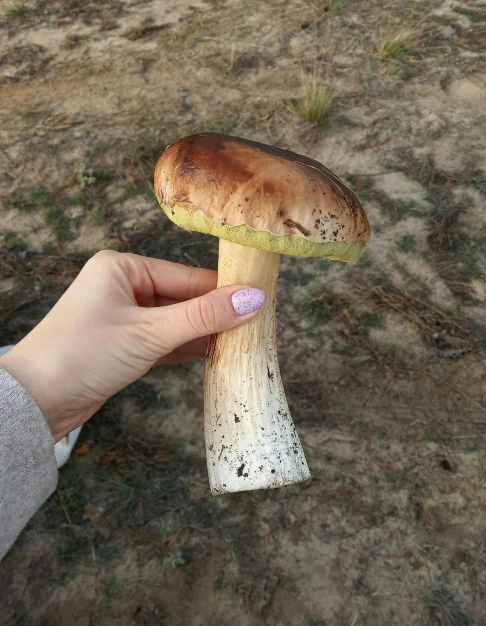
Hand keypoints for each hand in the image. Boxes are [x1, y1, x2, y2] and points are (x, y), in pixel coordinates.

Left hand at [0, 250, 264, 441]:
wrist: (33, 404)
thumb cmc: (83, 354)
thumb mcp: (148, 333)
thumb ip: (203, 317)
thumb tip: (254, 299)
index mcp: (123, 268)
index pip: (188, 277)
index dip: (226, 291)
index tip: (265, 301)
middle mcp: (124, 286)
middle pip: (186, 299)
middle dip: (221, 316)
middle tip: (265, 327)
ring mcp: (125, 317)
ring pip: (178, 322)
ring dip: (209, 334)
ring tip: (250, 343)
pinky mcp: (125, 345)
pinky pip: (167, 341)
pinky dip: (190, 349)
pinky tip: (220, 355)